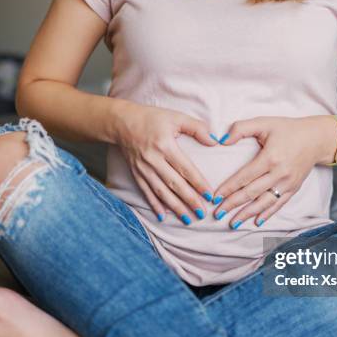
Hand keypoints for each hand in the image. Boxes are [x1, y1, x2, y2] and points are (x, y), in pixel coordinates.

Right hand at [114, 101, 216, 223]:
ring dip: (174, 207)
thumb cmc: (152, 118)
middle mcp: (153, 160)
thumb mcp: (176, 117)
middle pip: (174, 184)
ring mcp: (143, 169)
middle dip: (189, 200)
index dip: (198, 184)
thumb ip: (197, 128)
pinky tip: (163, 216)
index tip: (210, 196)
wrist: (122, 122)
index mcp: (165, 146)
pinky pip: (146, 192)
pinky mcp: (136, 173)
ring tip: (187, 219)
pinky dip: (154, 205)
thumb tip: (214, 141)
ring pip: (161, 192)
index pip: (186, 169)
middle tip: (202, 213)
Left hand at [212, 116, 336, 227]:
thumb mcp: (264, 122)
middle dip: (233, 205)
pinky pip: (278, 204)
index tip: (216, 197)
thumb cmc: (288, 129)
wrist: (317, 138)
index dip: (229, 188)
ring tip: (232, 223)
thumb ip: (241, 128)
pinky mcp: (294, 188)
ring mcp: (288, 183)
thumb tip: (222, 139)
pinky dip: (267, 214)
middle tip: (218, 213)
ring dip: (247, 214)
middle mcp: (279, 173)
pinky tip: (256, 222)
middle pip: (252, 193)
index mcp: (270, 157)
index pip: (244, 177)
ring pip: (264, 202)